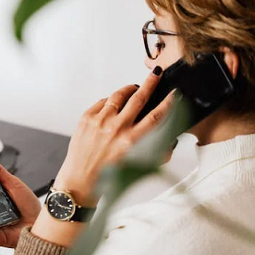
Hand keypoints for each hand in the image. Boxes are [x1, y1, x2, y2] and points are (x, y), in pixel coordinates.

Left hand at [54, 67, 175, 205]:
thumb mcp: (137, 166)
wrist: (80, 181)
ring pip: (119, 95)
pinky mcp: (86, 118)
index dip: (168, 102)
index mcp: (131, 142)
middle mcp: (116, 129)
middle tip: (156, 73)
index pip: (156, 116)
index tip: (174, 94)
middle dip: (150, 83)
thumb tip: (168, 138)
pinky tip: (114, 105)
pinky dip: (110, 101)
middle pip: (139, 98)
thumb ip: (154, 151)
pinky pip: (103, 102)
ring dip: (129, 89)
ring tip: (134, 88)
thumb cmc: (107, 176)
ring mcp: (100, 121)